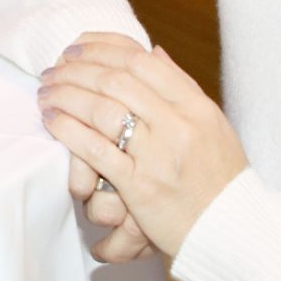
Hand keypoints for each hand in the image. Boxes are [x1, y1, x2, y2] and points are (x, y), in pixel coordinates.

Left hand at [36, 31, 247, 257]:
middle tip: (52, 71)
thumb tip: (153, 52)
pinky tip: (53, 121)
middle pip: (117, 81)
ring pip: (103, 110)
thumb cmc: (221, 179)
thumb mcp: (213, 125)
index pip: (142, 62)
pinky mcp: (141, 187)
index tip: (77, 49)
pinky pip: (96, 150)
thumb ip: (182, 88)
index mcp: (197, 107)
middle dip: (76, 71)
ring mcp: (160, 156)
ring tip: (46, 94)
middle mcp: (180, 126)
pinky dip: (69, 131)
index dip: (102, 50)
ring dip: (67, 96)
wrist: (233, 231)